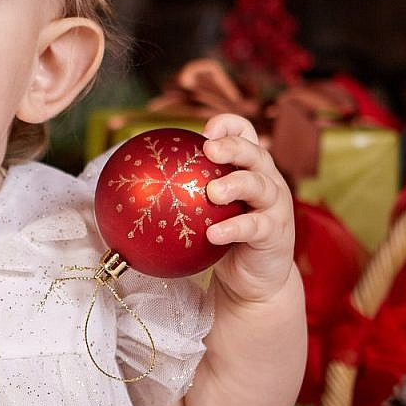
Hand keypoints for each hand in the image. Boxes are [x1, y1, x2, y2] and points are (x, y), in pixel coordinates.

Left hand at [201, 114, 299, 304]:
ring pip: (260, 186)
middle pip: (256, 153)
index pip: (245, 133)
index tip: (205, 133)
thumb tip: (130, 187)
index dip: (228, 125)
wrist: (253, 280)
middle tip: (208, 149)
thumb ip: (183, 195)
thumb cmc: (223, 241)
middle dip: (232, 147)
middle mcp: (267, 181)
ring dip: (236, 184)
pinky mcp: (276, 233)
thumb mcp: (205, 212)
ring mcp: (275, 206)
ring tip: (213, 192)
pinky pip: (256, 227)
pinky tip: (212, 234)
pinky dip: (234, 228)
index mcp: (250, 168)